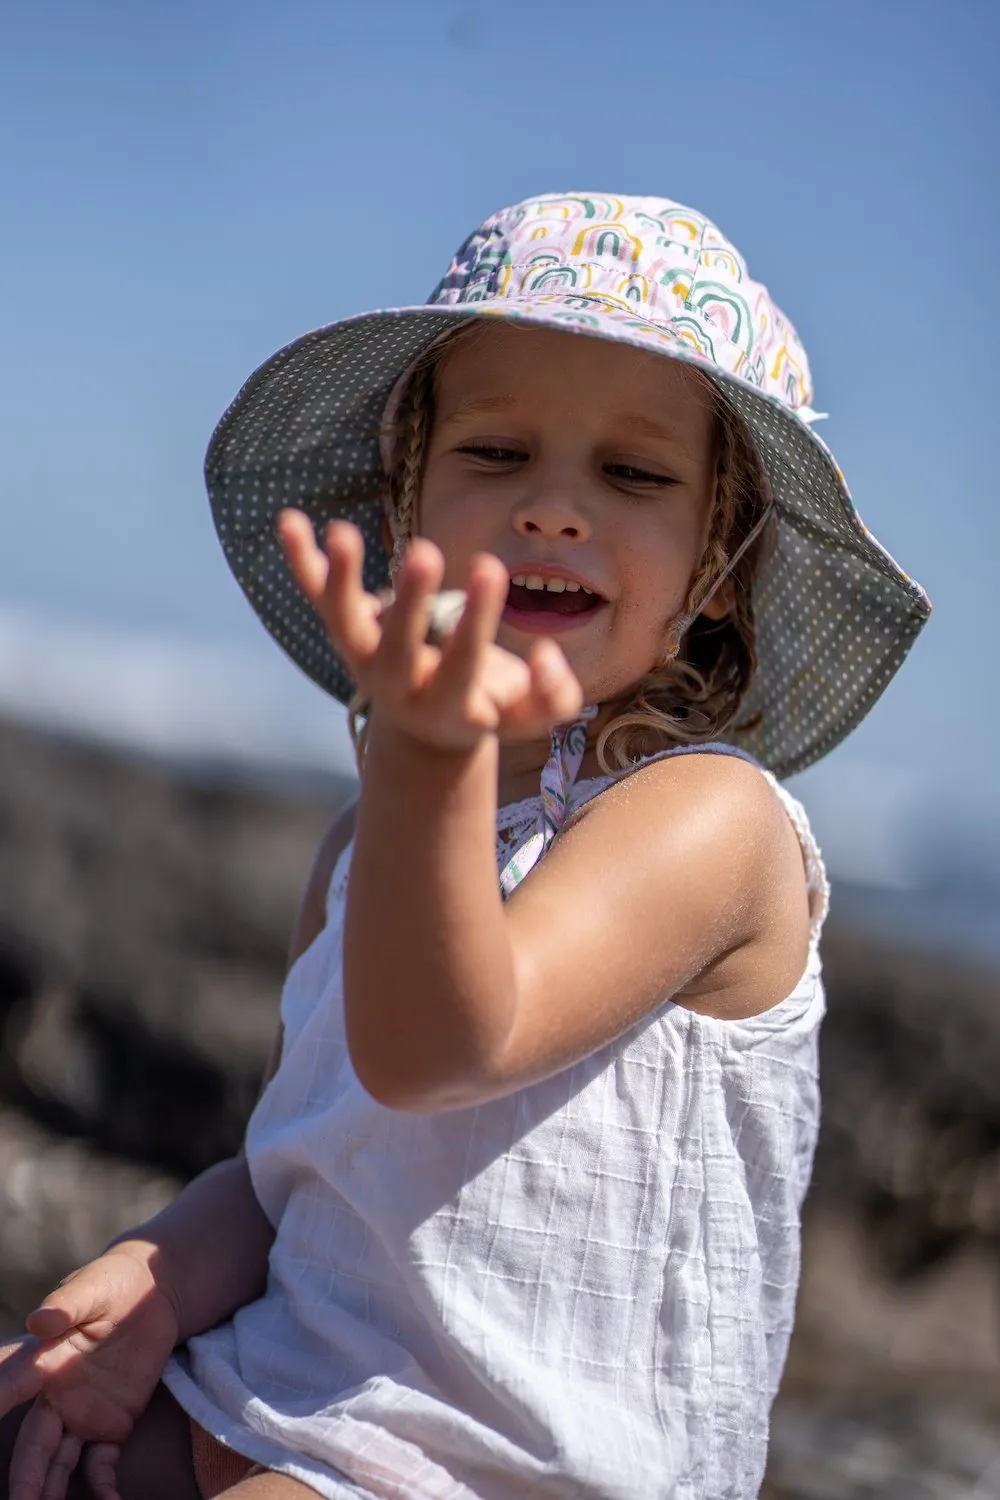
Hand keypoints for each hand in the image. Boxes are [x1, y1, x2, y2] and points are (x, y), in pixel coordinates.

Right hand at [0, 1244, 180, 1499]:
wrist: (153, 1292)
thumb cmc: (114, 1284)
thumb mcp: (95, 1287)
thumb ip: (67, 1305)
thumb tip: (40, 1320)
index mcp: (44, 1360)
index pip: (9, 1385)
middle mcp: (55, 1395)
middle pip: (32, 1444)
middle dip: (21, 1479)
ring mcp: (81, 1413)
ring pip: (56, 1463)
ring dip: (47, 1492)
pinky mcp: (112, 1425)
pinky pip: (100, 1465)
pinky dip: (102, 1489)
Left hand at [277, 513, 583, 750]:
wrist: (423, 731)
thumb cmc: (485, 707)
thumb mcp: (527, 716)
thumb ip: (554, 695)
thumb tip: (545, 653)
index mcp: (446, 705)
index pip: (461, 665)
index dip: (477, 621)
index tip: (494, 567)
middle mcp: (397, 684)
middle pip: (395, 647)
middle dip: (408, 601)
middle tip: (424, 551)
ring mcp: (364, 658)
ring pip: (344, 622)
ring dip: (340, 579)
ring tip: (341, 534)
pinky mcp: (345, 633)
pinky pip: (317, 596)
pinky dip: (301, 561)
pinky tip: (289, 519)